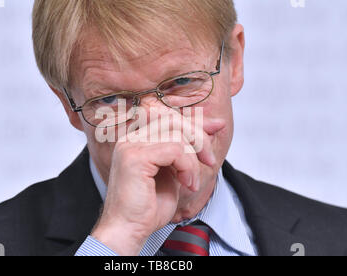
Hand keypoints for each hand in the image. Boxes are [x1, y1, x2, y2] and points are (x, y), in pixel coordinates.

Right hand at [91, 110, 215, 254]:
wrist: (129, 230)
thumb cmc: (147, 207)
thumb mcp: (174, 172)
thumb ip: (186, 149)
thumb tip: (211, 127)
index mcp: (136, 139)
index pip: (169, 117)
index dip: (195, 120)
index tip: (217, 126)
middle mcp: (130, 138)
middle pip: (174, 120)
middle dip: (199, 138)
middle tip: (209, 160)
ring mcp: (131, 145)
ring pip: (177, 135)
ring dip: (193, 160)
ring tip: (191, 182)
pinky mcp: (136, 157)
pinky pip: (175, 150)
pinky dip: (187, 167)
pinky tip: (186, 184)